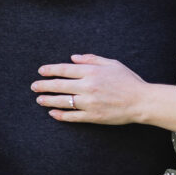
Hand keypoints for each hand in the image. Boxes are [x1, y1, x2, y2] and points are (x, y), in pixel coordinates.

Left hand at [32, 54, 147, 124]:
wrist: (141, 101)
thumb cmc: (128, 81)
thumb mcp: (112, 64)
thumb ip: (91, 59)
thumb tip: (73, 58)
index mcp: (92, 72)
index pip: (65, 70)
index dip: (51, 70)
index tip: (41, 71)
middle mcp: (88, 87)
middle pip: (60, 85)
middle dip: (44, 85)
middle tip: (34, 86)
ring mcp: (89, 103)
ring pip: (63, 101)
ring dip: (49, 100)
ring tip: (40, 100)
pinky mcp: (93, 116)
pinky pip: (72, 116)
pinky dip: (61, 115)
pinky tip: (53, 113)